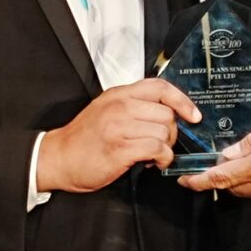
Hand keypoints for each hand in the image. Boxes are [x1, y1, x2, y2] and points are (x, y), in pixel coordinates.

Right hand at [35, 78, 203, 193]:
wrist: (58, 158)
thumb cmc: (84, 139)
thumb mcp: (106, 110)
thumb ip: (133, 106)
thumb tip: (167, 112)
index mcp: (118, 95)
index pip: (160, 87)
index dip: (182, 100)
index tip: (193, 115)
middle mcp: (119, 107)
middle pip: (166, 113)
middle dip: (171, 132)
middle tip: (161, 143)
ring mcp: (119, 127)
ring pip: (163, 131)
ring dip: (165, 148)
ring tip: (153, 154)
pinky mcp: (119, 149)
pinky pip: (156, 149)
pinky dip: (162, 158)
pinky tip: (152, 162)